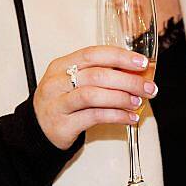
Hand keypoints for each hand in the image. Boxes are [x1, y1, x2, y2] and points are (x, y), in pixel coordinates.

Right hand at [33, 46, 156, 149]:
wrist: (37, 130)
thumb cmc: (62, 103)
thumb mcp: (73, 82)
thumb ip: (99, 74)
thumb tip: (135, 73)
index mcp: (60, 65)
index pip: (93, 54)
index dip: (120, 57)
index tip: (141, 63)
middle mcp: (56, 82)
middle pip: (96, 75)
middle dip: (128, 80)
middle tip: (148, 87)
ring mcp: (57, 104)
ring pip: (93, 95)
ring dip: (121, 98)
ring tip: (138, 102)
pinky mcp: (63, 125)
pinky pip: (94, 117)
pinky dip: (116, 116)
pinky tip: (129, 118)